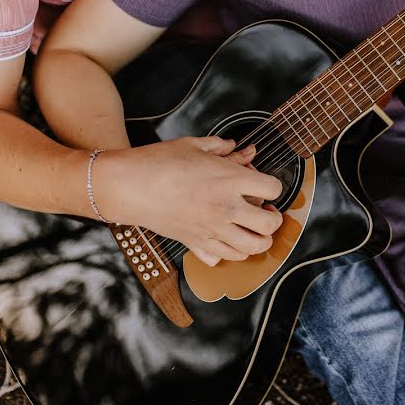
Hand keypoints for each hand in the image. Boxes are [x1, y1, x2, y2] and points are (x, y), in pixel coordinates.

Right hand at [101, 136, 283, 265]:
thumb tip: (237, 148)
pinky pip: (221, 258)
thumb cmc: (158, 163)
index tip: (267, 186)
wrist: (129, 185)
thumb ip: (220, 148)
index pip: (273, 189)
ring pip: (251, 249)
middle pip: (269, 225)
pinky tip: (225, 240)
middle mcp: (226, 208)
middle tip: (268, 212)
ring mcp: (211, 230)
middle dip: (274, 220)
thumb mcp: (193, 146)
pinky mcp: (195, 244)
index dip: (274, 186)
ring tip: (253, 230)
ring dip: (258, 241)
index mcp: (230, 180)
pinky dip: (228, 253)